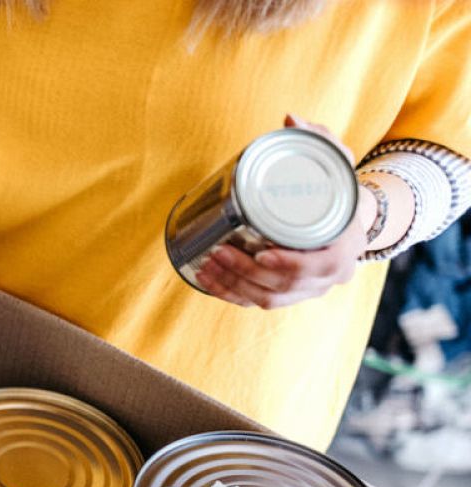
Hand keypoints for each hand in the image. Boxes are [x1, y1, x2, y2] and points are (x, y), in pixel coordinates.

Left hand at [195, 114, 370, 309]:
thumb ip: (319, 138)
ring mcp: (309, 288)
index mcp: (346, 246)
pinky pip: (258, 302)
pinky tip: (209, 282)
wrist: (347, 218)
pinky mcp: (289, 294)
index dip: (290, 265)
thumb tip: (290, 118)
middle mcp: (331, 274)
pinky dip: (232, 295)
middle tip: (218, 252)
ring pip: (268, 298)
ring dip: (234, 285)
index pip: (321, 265)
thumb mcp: (336, 162)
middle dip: (246, 273)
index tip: (261, 254)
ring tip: (207, 266)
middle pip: (286, 285)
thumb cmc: (338, 189)